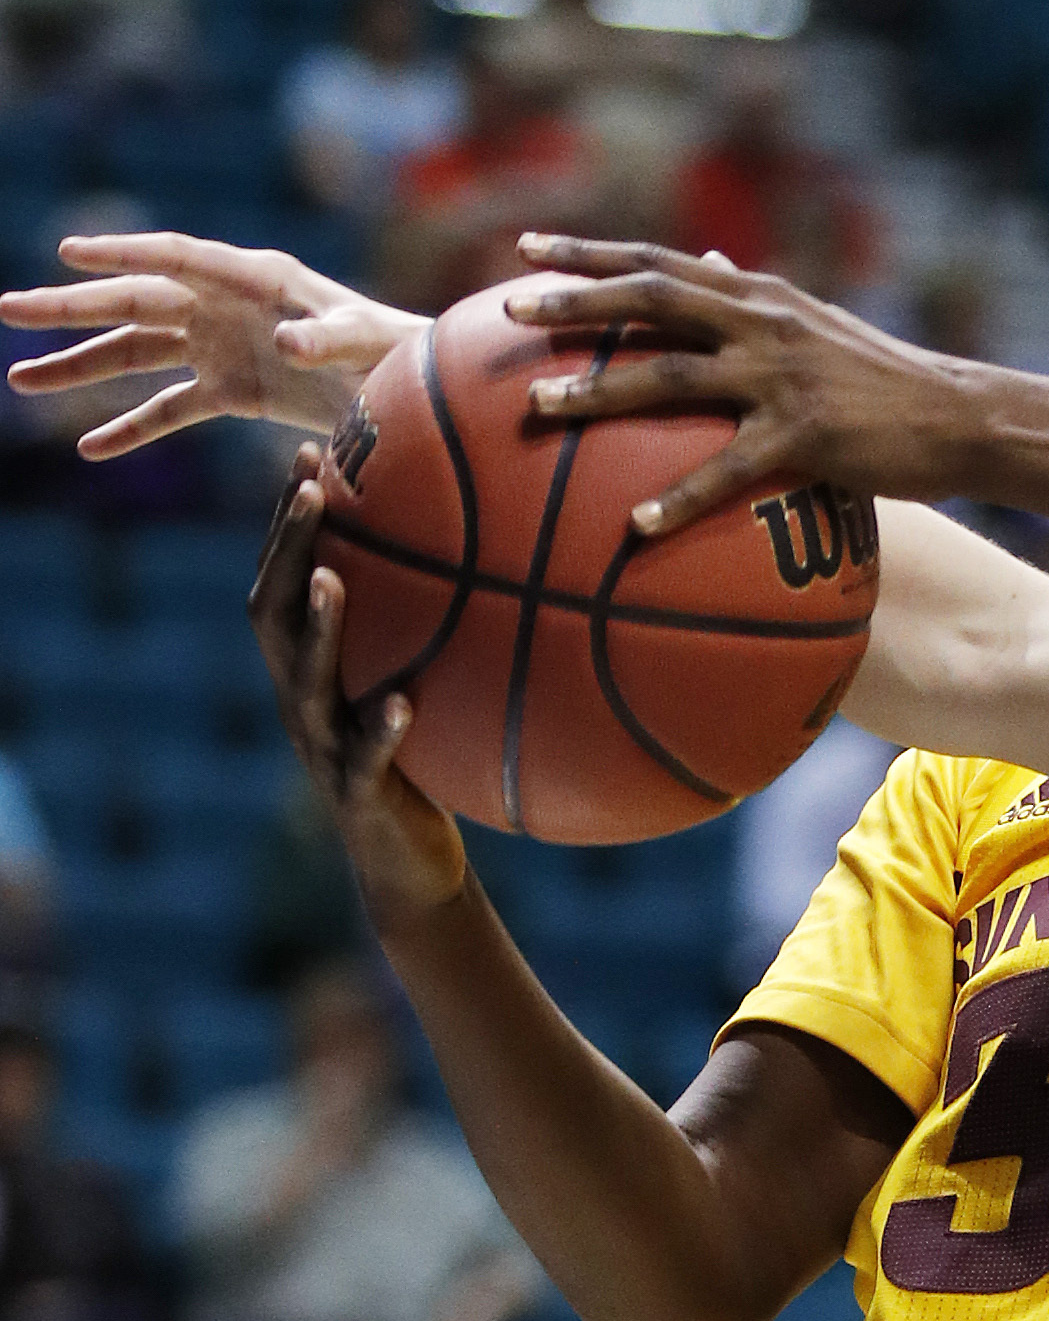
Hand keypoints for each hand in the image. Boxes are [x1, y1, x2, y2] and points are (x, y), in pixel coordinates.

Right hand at [0, 233, 421, 454]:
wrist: (415, 395)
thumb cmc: (397, 354)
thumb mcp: (367, 343)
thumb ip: (329, 338)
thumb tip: (285, 340)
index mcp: (254, 279)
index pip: (175, 257)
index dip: (123, 253)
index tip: (68, 253)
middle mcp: (226, 307)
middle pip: (135, 302)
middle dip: (71, 309)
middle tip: (8, 310)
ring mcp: (221, 347)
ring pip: (137, 354)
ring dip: (81, 367)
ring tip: (21, 380)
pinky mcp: (231, 391)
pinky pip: (170, 409)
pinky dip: (133, 427)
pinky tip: (90, 448)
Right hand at [251, 449, 468, 918]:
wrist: (411, 865)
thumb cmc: (425, 764)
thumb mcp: (425, 688)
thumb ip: (435, 633)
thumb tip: (500, 559)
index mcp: (313, 667)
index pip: (286, 580)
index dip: (289, 522)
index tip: (308, 454)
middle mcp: (304, 698)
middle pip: (276, 611)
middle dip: (288, 547)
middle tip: (309, 490)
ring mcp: (324, 745)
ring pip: (304, 679)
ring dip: (318, 627)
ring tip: (333, 580)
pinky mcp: (356, 794)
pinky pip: (364, 758)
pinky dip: (380, 729)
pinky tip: (402, 703)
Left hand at [506, 235, 976, 533]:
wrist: (962, 416)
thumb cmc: (887, 379)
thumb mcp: (819, 323)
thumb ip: (756, 298)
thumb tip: (708, 260)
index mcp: (760, 295)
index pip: (662, 260)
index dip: (590, 254)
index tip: (525, 249)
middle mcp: (762, 323)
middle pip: (652, 300)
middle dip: (575, 305)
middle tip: (510, 316)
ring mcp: (782, 376)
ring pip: (670, 375)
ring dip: (599, 392)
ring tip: (539, 411)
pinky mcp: (806, 434)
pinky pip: (727, 469)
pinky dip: (679, 497)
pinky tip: (637, 526)